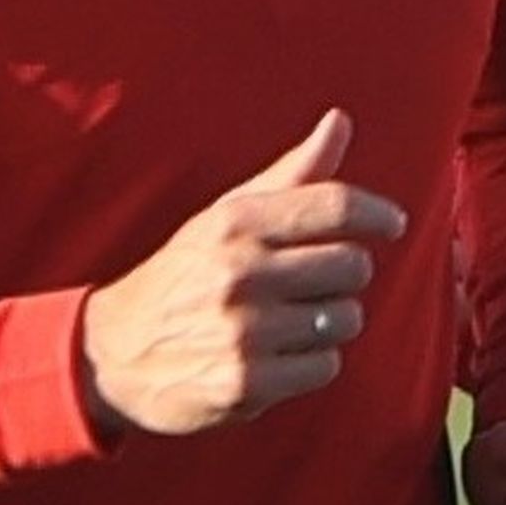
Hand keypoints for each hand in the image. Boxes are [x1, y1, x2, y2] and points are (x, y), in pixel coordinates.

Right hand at [80, 109, 405, 436]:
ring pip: (345, 319)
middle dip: (345, 275)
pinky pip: (325, 366)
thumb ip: (290, 173)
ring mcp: (243, 330)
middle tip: (314, 283)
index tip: (394, 224)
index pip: (335, 205)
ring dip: (330, 322)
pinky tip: (279, 355)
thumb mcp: (224, 216)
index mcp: (234, 222)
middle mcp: (239, 272)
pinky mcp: (247, 383)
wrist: (111, 353)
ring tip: (291, 321)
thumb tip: (340, 122)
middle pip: (353, 265)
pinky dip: (312, 362)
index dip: (378, 213)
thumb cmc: (183, 276)